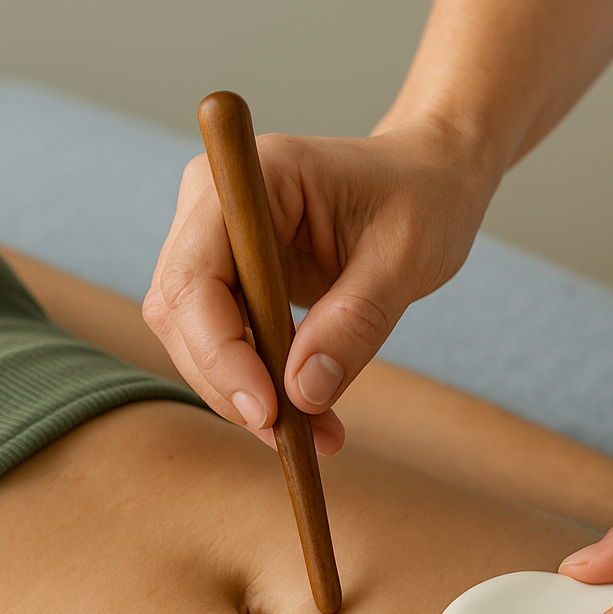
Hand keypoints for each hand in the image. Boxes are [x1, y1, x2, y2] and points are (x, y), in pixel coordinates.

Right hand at [143, 121, 496, 450]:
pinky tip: (312, 419)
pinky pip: (227, 343)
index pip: (195, 273)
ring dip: (246, 395)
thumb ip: (353, 322)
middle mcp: (215, 205)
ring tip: (318, 436)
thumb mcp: (404, 258)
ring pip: (196, 337)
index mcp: (254, 177)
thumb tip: (303, 393)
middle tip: (294, 436)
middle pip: (182, 311)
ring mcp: (217, 243)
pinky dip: (262, 386)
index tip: (268, 408)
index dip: (219, 350)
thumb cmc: (422, 199)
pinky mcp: (234, 280)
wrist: (430, 182)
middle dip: (230, 383)